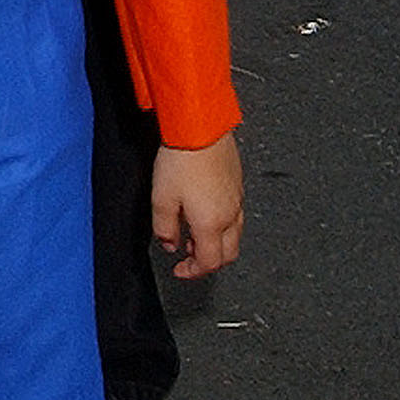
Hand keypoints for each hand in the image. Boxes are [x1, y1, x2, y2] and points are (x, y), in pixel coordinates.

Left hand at [153, 132, 243, 279]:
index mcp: (212, 223)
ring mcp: (237, 199)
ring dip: (215, 243)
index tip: (180, 270)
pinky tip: (204, 212)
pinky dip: (221, 225)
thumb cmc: (182, 158)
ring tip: (193, 234)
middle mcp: (230, 214)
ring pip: (234, 235)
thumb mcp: (161, 198)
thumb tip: (169, 243)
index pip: (209, 262)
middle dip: (208, 261)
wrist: (201, 127)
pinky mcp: (237, 184)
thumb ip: (164, 227)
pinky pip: (235, 215)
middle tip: (189, 257)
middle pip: (228, 254)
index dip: (193, 272)